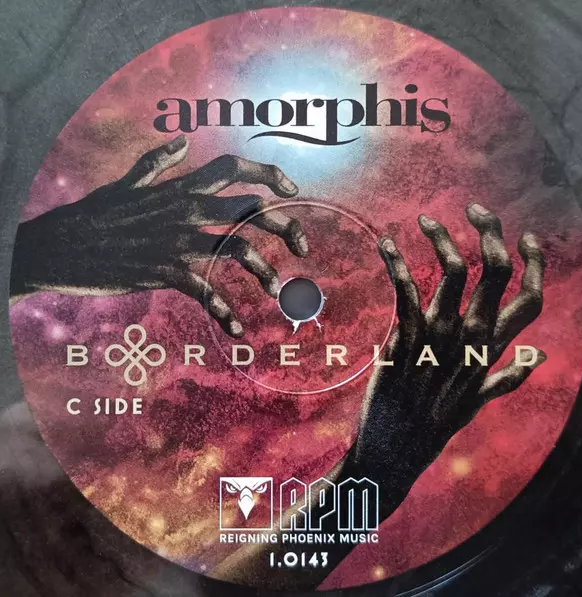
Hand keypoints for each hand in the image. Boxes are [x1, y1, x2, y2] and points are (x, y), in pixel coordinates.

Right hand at [10, 136, 307, 336]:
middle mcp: (185, 210)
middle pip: (250, 209)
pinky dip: (224, 310)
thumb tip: (181, 142)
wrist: (59, 246)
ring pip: (239, 249)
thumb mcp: (126, 183)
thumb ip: (156, 162)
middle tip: (303, 246)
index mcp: (179, 188)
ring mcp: (176, 240)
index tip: (292, 188)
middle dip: (286, 225)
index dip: (268, 174)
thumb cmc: (93, 215)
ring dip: (266, 272)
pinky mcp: (162, 271)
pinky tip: (235, 327)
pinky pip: (205, 290)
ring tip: (277, 290)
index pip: (234, 168)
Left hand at [346, 204, 545, 516]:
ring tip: (424, 221)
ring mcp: (439, 338)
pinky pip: (405, 289)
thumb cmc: (435, 425)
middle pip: (495, 271)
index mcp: (493, 351)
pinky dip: (395, 262)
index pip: (530, 298)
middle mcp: (473, 339)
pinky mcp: (405, 340)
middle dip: (490, 231)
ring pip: (452, 271)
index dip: (534, 263)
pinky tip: (386, 244)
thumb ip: (507, 376)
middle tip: (474, 207)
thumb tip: (537, 357)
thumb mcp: (478, 403)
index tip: (525, 237)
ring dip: (439, 238)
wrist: (394, 451)